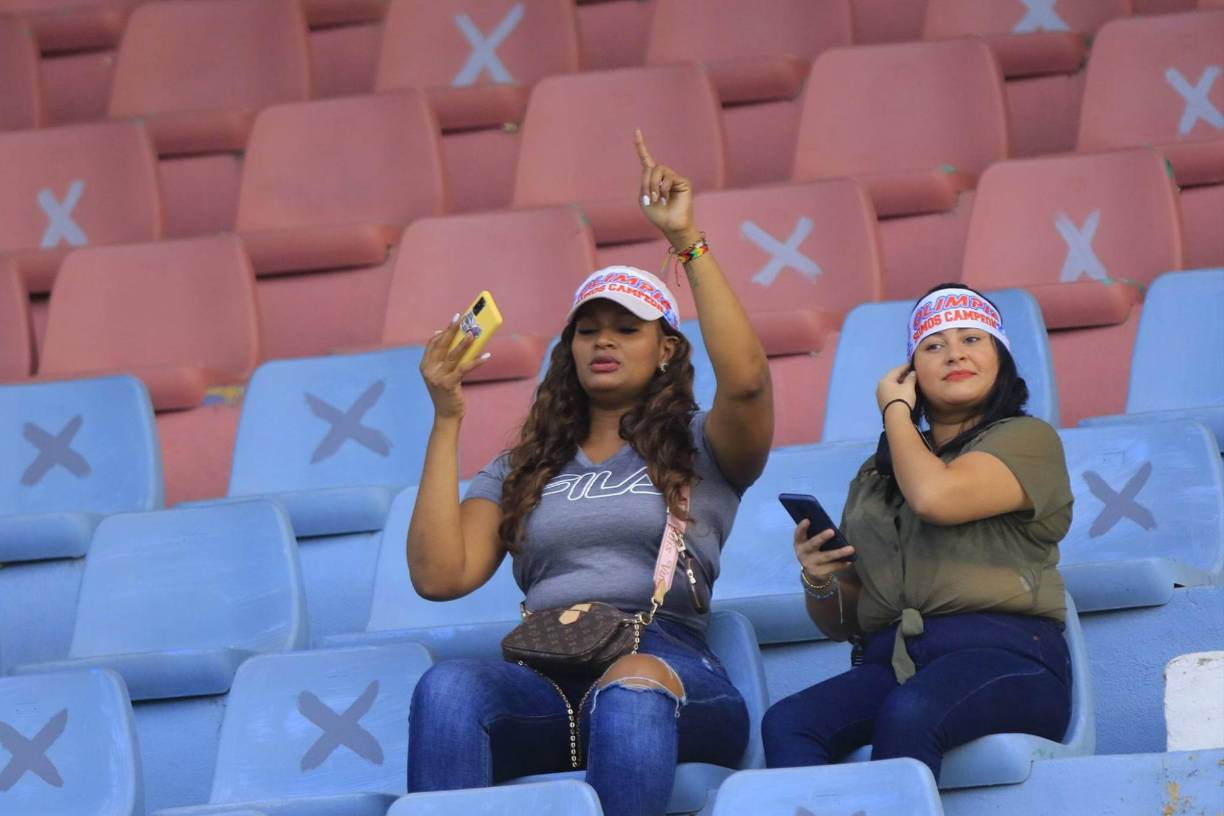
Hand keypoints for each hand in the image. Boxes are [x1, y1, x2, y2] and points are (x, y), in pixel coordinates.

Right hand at [419, 315, 491, 420]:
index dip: (444, 331)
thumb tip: (442, 336)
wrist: (446, 414)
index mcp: (425, 365)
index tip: (455, 320)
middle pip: (441, 345)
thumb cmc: (446, 392)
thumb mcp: (440, 374)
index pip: (433, 343)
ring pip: (452, 355)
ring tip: (473, 333)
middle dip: (451, 330)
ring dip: (464, 343)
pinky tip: (486, 356)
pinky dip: (476, 362)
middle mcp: (428, 370)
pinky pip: (464, 369)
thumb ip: (441, 358)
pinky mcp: (448, 384)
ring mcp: (437, 377)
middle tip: (461, 318)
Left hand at [634, 129, 697, 246]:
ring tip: (657, 198)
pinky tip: (665, 199)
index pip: (646, 159)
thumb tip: (653, 169)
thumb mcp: (644, 198)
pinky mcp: (683, 181)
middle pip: (650, 168)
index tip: (637, 130)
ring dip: (653, 185)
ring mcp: (674, 178)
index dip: (641, 145)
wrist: (671, 225)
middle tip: (649, 198)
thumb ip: (645, 182)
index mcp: (652, 179)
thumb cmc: (657, 214)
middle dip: (646, 182)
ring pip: (659, 170)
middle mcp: (663, 176)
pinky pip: (668, 178)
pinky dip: (663, 188)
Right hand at [794, 519, 855, 581]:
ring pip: (826, 556)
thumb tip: (831, 528)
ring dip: (839, 552)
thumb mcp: (810, 543)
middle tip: (832, 531)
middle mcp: (802, 553)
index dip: (802, 528)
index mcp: (799, 543)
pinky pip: (831, 567)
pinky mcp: (818, 572)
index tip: (808, 520)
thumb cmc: (814, 551)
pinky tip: (849, 561)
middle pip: (812, 544)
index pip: (798, 534)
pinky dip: (841, 563)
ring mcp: (809, 563)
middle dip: (822, 537)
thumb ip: (816, 536)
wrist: (811, 572)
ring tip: (851, 549)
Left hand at [876, 363, 916, 413]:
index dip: (905, 366)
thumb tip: (913, 372)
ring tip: (909, 381)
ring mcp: (880, 395)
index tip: (912, 364)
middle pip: (892, 377)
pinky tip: (903, 390)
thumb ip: (911, 377)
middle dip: (902, 375)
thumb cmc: (902, 399)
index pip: (896, 370)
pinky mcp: (883, 403)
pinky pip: (891, 392)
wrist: (896, 418)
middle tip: (912, 373)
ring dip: (900, 383)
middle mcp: (880, 386)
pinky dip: (897, 390)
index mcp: (885, 380)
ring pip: (891, 385)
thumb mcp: (909, 386)